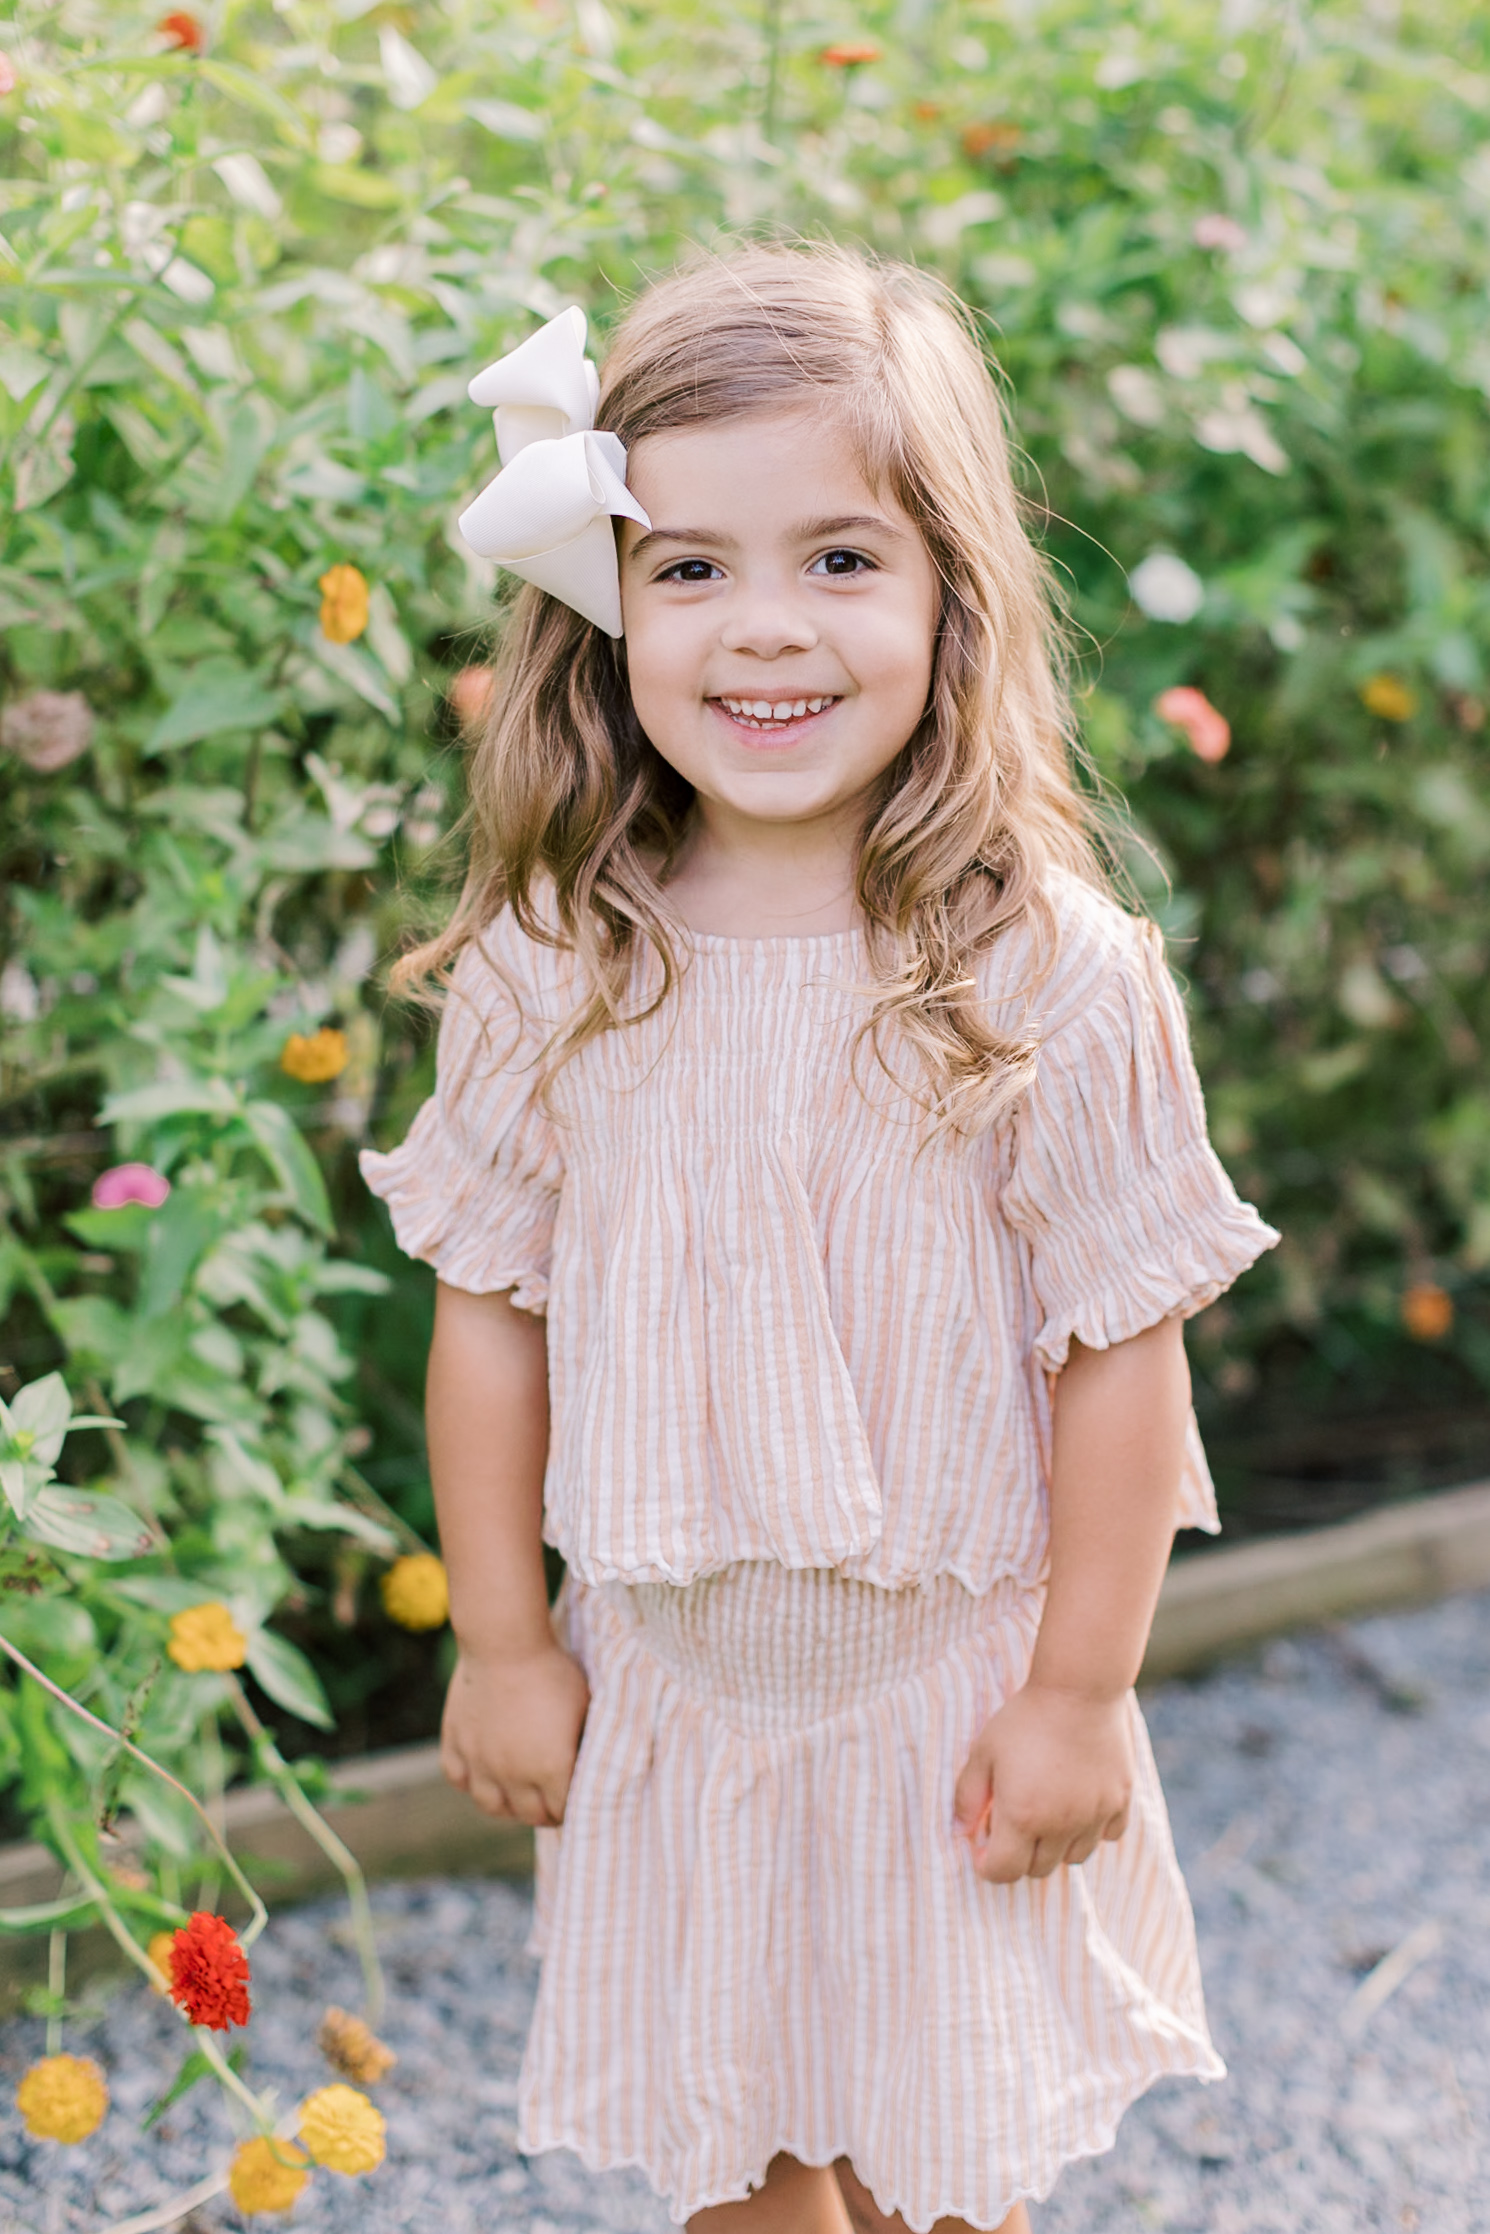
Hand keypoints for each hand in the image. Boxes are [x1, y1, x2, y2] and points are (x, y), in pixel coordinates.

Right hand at [440, 1643, 589, 1827]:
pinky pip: (458, 1779)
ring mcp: (479, 1762)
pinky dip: (470, 1781)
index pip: (562, 1811)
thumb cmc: (553, 1670)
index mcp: (551, 1770)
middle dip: (543, 1812)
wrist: (505, 1643)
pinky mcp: (456, 1743)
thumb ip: (584, 1743)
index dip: (570, 1808)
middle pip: (528, 1814)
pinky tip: (482, 1773)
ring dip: (506, 1806)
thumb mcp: (585, 1707)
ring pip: (490, 1805)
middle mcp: (513, 1775)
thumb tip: (590, 1763)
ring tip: (516, 1795)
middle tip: (548, 1801)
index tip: (572, 1800)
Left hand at [953, 1681, 1133, 1883]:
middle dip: (1020, 1855)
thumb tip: (961, 1830)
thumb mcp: (983, 1751)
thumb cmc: (1025, 1718)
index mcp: (1023, 1817)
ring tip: (1047, 1811)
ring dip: (1056, 1846)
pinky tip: (1079, 1802)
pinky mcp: (1121, 1802)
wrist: (1079, 1690)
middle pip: (1039, 1870)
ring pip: (1074, 1858)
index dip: (988, 1866)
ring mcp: (1095, 1816)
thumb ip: (968, 1796)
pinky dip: (1092, 1829)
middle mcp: (1061, 1826)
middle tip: (1013, 1821)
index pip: (1005, 1872)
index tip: (984, 1849)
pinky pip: (1107, 1836)